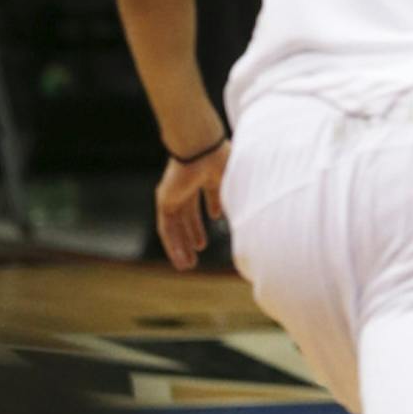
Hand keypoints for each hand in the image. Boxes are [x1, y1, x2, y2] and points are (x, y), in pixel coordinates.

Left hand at [155, 139, 230, 270]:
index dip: (213, 205)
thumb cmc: (220, 157)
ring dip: (182, 245)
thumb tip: (248, 211)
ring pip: (177, 225)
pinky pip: (167, 228)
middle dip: (194, 232)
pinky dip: (173, 244)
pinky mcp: (164, 200)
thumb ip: (238, 195)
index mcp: (206, 172)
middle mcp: (189, 183)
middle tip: (200, 249)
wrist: (200, 148)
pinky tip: (179, 259)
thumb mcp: (233, 178)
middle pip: (189, 213)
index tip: (217, 217)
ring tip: (188, 265)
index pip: (208, 192)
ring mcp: (174, 193)